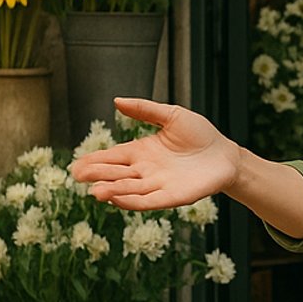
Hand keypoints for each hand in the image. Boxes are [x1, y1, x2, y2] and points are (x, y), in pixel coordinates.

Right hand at [69, 97, 241, 211]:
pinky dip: (132, 201)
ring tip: (95, 192)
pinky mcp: (171, 197)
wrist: (226, 155)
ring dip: (112, 191)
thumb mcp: (171, 115)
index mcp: (141, 151)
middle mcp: (145, 170)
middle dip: (98, 176)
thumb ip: (144, 110)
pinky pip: (148, 201)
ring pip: (129, 190)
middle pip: (116, 174)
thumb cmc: (200, 135)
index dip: (95, 161)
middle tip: (77, 176)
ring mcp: (157, 185)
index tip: (76, 165)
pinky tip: (117, 199)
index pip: (112, 157)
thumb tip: (116, 100)